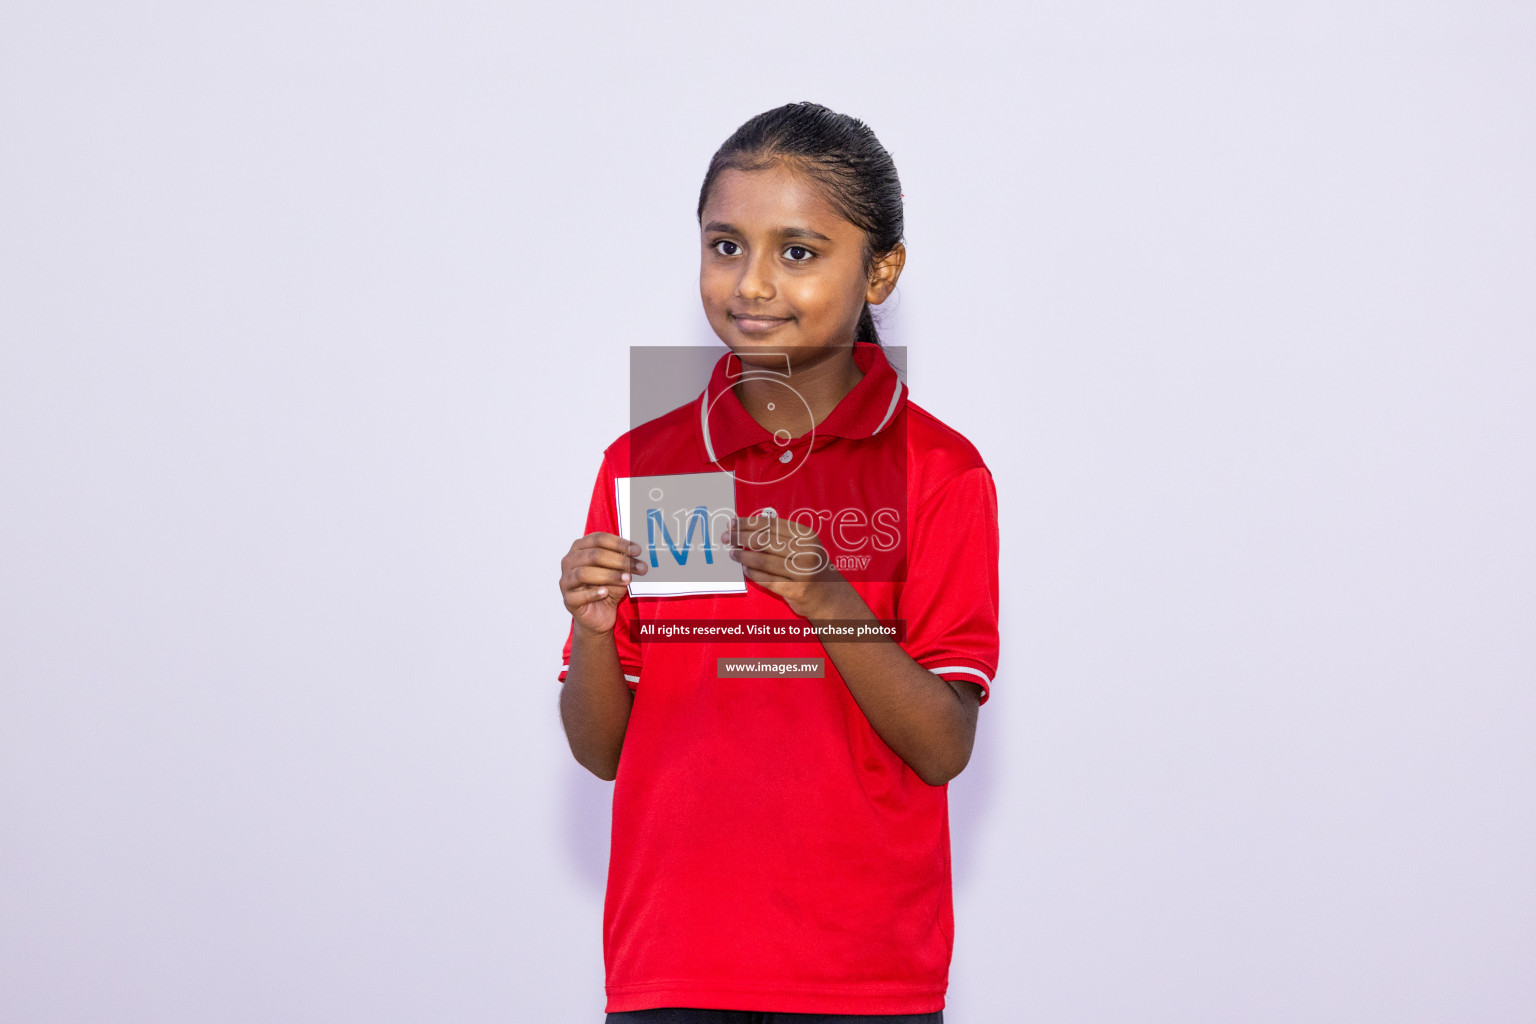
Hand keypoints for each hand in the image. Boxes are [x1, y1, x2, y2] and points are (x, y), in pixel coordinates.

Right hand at [560, 532, 646, 635]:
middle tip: (639, 567)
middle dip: (619, 561)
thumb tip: (636, 553)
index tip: (638, 551)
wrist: (600, 614)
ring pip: (584, 573)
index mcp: (580, 547)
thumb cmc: (607, 587)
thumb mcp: (619, 571)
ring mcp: (566, 580)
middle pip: (593, 555)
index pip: (599, 539)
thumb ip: (624, 561)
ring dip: (609, 575)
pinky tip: (605, 592)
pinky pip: (578, 595)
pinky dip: (593, 593)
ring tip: (627, 579)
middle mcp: (569, 561)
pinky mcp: (568, 600)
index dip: (619, 543)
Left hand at [724, 515, 859, 619]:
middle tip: (726, 537)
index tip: (732, 523)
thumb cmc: (809, 567)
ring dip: (743, 556)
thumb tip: (746, 527)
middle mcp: (806, 551)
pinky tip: (744, 569)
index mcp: (806, 536)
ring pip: (763, 560)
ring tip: (733, 553)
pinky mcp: (796, 590)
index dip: (748, 522)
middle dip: (741, 537)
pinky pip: (767, 579)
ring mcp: (802, 572)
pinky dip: (752, 574)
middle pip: (764, 540)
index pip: (770, 524)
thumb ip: (780, 536)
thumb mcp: (803, 546)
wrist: (828, 597)